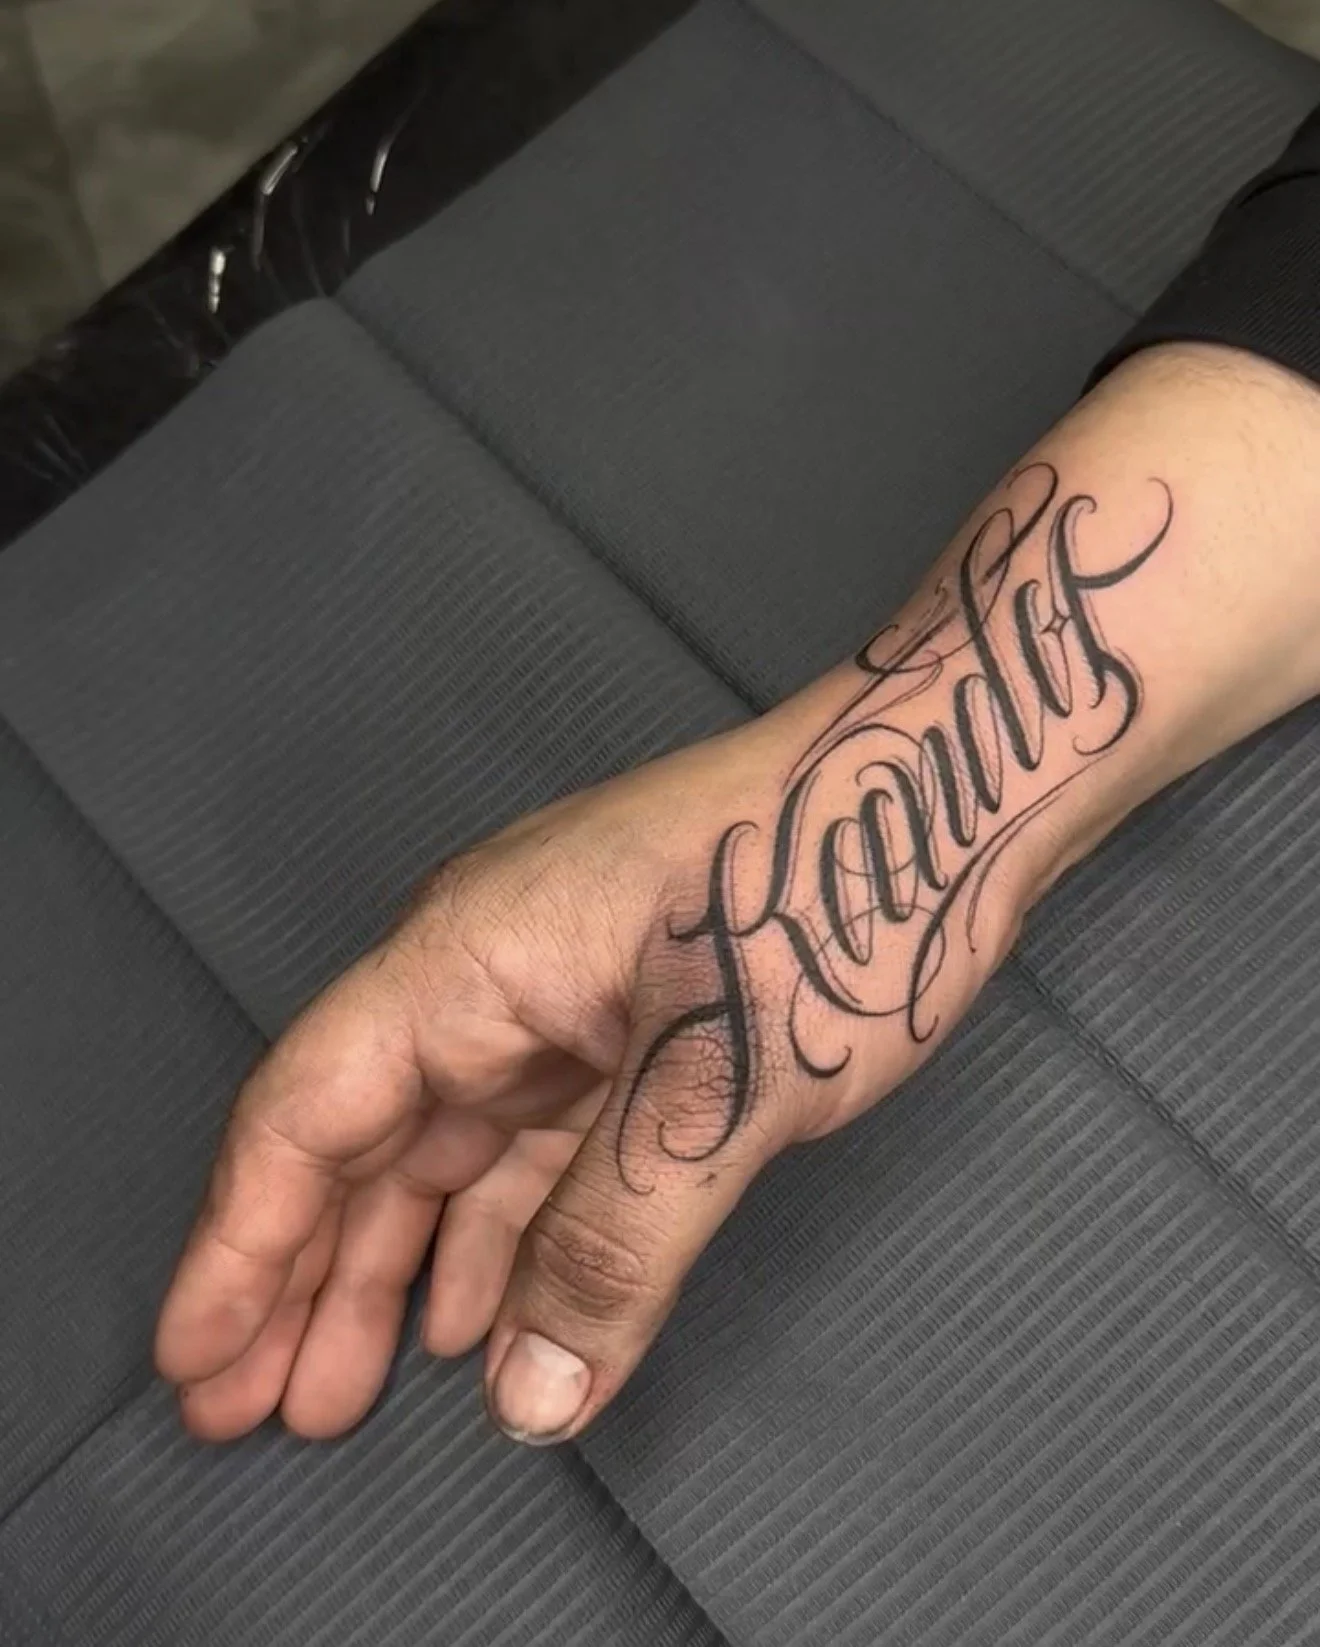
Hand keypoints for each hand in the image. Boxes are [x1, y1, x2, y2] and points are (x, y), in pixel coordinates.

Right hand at [155, 446, 1192, 1446]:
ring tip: (343, 1384)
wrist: (952, 782)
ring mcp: (563, 1001)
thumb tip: (528, 1391)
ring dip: (393, 1270)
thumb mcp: (718, 1080)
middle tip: (249, 1407)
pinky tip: (478, 1309)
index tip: (197, 1357)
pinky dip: (498, 1236)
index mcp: (469, 957)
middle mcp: (492, 976)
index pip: (307, 1112)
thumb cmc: (834, 879)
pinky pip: (534, 1151)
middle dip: (300, 1278)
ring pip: (444, 1155)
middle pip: (359, 1142)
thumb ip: (615, 1241)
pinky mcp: (631, 1029)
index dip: (241, 1243)